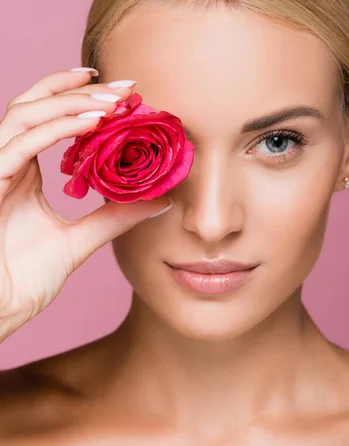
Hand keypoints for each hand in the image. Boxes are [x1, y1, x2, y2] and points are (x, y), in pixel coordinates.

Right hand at [0, 69, 170, 340]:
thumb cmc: (22, 280)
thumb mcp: (79, 241)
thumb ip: (114, 217)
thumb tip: (158, 200)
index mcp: (22, 171)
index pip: (49, 119)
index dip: (82, 100)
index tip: (126, 97)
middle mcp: (6, 162)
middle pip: (37, 105)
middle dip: (80, 90)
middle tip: (126, 88)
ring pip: (27, 114)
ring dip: (71, 103)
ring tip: (115, 102)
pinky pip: (21, 144)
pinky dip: (56, 129)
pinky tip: (92, 123)